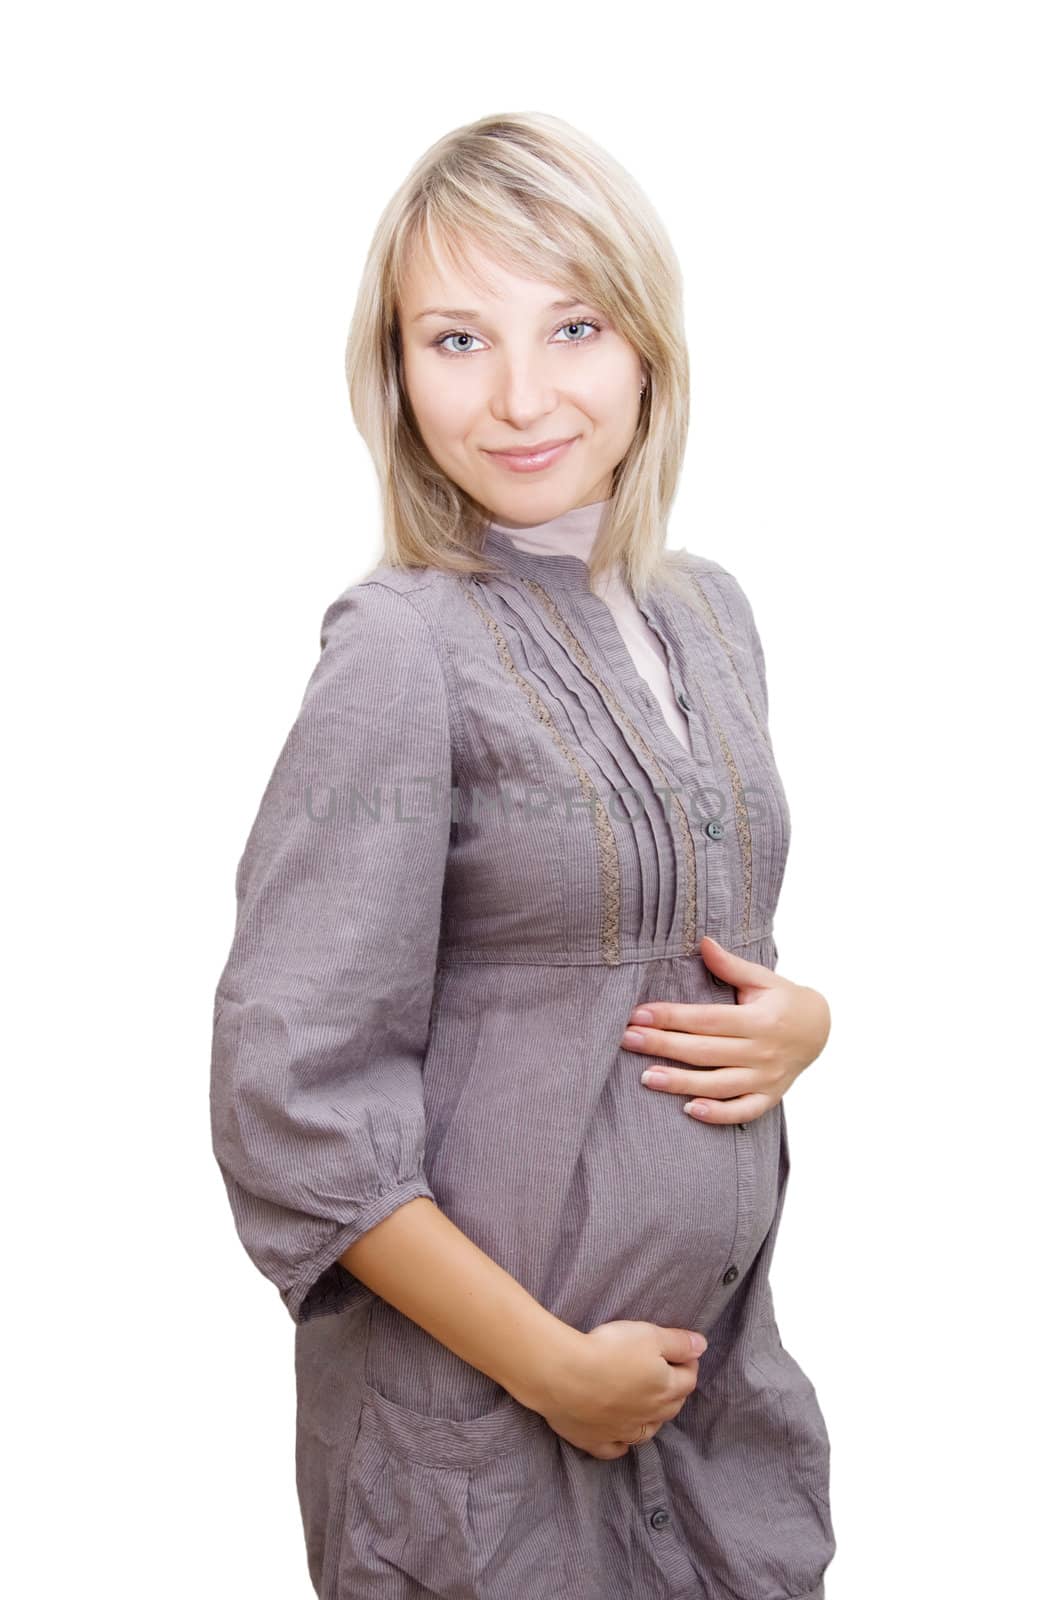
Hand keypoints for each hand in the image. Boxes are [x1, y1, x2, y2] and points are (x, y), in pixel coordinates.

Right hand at [534, 1321, 706, 1459]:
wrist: (564, 1376)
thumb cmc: (609, 1350)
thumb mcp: (649, 1335)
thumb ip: (678, 1342)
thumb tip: (702, 1346)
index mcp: (665, 1388)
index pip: (688, 1378)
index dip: (689, 1362)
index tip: (683, 1351)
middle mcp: (649, 1415)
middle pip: (671, 1405)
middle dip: (674, 1389)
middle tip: (666, 1372)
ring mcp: (623, 1432)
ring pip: (647, 1431)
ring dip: (652, 1418)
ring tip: (647, 1403)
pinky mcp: (597, 1441)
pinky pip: (615, 1448)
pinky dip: (621, 1443)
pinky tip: (620, 1436)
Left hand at [620, 935, 829, 1124]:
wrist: (819, 1030)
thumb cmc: (783, 1000)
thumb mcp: (762, 979)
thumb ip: (731, 965)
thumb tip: (703, 942)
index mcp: (759, 1020)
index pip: (707, 1019)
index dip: (671, 1017)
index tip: (639, 1014)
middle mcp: (762, 1051)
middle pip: (705, 1051)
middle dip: (663, 1045)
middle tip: (628, 1040)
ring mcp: (766, 1078)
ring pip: (718, 1085)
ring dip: (680, 1083)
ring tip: (646, 1077)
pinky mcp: (769, 1097)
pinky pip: (742, 1111)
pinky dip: (718, 1114)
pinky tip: (689, 1110)